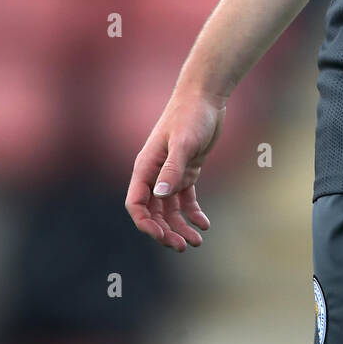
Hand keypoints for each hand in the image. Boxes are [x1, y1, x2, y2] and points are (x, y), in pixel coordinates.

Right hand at [125, 89, 226, 250]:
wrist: (205, 97)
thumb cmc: (190, 115)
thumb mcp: (183, 142)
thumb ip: (172, 169)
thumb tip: (160, 196)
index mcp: (146, 167)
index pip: (136, 203)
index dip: (146, 223)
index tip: (162, 236)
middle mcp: (155, 173)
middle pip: (154, 212)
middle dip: (166, 231)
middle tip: (183, 246)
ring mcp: (171, 173)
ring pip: (170, 209)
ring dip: (180, 226)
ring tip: (197, 241)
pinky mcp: (187, 170)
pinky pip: (186, 198)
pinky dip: (193, 213)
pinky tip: (204, 224)